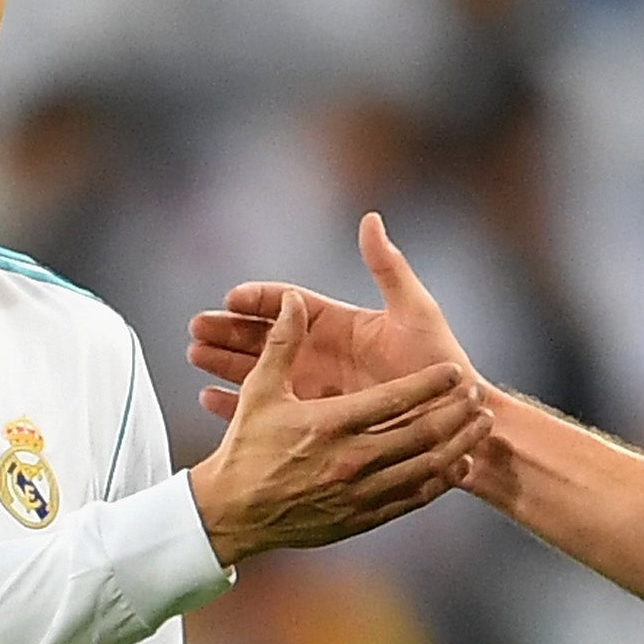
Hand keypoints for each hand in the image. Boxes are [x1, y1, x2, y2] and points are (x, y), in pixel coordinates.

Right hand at [186, 213, 478, 417]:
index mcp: (341, 326)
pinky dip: (240, 406)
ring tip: (193, 358)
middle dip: (229, 332)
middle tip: (194, 329)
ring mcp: (318, 389)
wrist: (449, 420)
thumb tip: (371, 220)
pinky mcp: (317, 423)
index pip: (291, 306)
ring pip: (262, 373)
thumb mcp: (414, 312)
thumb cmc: (438, 363)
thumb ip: (388, 269)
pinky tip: (209, 400)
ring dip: (226, 365)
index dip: (259, 299)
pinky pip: (273, 412)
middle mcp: (325, 356)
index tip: (230, 297)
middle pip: (266, 339)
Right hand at [186, 290, 490, 566]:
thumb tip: (293, 299)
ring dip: (457, 447)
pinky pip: (410, 499)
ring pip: (423, 469)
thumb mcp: (261, 392)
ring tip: (481, 430)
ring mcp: (359, 494)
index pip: (395, 400)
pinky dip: (438, 482)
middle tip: (482, 400)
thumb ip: (281, 344)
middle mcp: (351, 460)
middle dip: (456, 416)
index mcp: (330, 425)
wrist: (233, 516)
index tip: (457, 372)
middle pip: (421, 436)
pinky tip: (455, 466)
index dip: (431, 384)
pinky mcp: (361, 519)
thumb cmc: (246, 449)